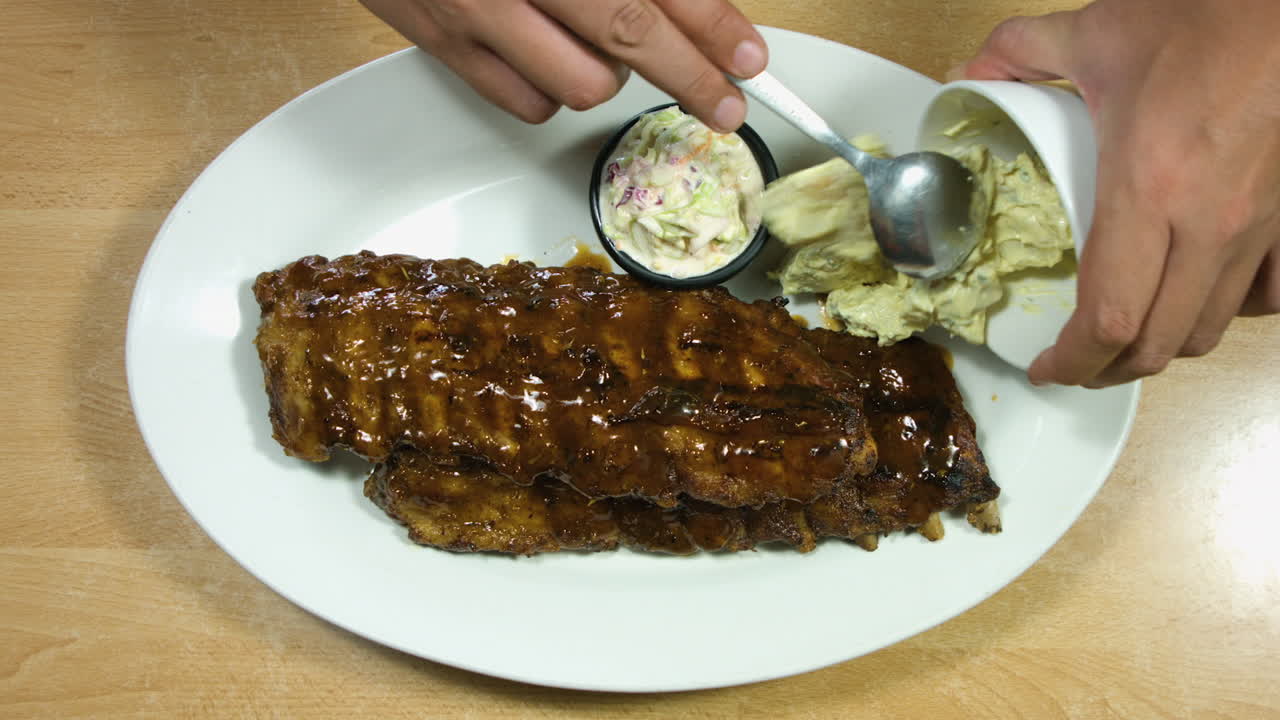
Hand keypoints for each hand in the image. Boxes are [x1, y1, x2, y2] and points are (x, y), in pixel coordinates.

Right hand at [359, 0, 766, 130]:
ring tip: (603, 49)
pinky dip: (552, 93)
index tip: (747, 57)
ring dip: (609, 75)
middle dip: (691, 77)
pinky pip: (524, 102)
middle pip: (628, 36)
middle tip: (725, 103)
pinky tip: (552, 60)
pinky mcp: (441, 42)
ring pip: (580, 83)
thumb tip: (685, 1)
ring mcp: (475, 9)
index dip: (712, 25)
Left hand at [955, 0, 1279, 386]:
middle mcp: (1208, 222)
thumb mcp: (1098, 31)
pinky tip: (1195, 300)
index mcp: (1149, 187)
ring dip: (1159, 349)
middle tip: (1075, 366)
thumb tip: (966, 75)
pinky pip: (1266, 298)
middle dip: (1107, 370)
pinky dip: (1226, 314)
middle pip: (1157, 342)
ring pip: (1210, 330)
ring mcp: (1258, 226)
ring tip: (1123, 343)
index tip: (1046, 368)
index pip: (1109, 315)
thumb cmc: (1208, 18)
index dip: (1072, 360)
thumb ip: (1021, 53)